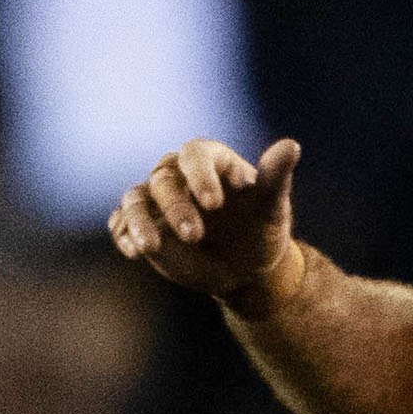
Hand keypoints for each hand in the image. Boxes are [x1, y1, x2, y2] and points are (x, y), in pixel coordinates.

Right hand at [105, 136, 303, 303]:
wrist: (244, 267)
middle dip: (175, 207)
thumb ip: (275, 176)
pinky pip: (121, 224)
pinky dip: (124, 234)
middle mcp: (178, 176)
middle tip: (195, 236)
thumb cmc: (261, 230)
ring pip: (134, 200)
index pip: (194, 154)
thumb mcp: (273, 206)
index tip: (214, 205)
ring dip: (139, 222)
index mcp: (210, 161)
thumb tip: (291, 146)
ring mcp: (156, 201)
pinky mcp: (142, 226)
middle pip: (163, 180)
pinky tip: (135, 252)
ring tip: (149, 248)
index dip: (199, 175)